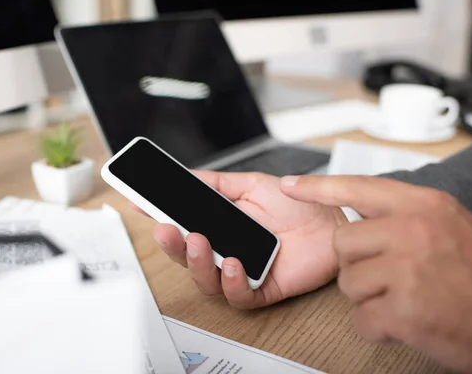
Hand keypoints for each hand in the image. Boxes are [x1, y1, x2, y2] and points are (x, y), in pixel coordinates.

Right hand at [130, 170, 346, 308]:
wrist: (332, 219)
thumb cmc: (296, 204)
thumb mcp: (251, 184)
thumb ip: (216, 182)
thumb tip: (185, 176)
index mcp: (219, 226)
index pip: (181, 227)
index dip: (159, 219)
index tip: (138, 205)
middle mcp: (225, 250)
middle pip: (186, 258)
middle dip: (171, 246)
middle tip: (167, 230)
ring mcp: (241, 271)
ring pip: (206, 280)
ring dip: (198, 264)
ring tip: (199, 242)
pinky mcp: (261, 289)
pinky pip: (238, 295)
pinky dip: (231, 282)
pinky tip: (233, 264)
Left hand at [281, 175, 471, 372]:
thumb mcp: (450, 227)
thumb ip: (405, 218)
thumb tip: (360, 217)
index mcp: (423, 206)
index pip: (358, 188)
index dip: (319, 187)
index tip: (289, 185)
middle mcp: (412, 230)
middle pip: (342, 243)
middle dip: (358, 264)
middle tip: (393, 277)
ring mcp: (407, 269)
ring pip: (348, 283)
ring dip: (369, 298)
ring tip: (406, 299)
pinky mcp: (403, 310)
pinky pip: (362, 319)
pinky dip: (378, 328)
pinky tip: (408, 322)